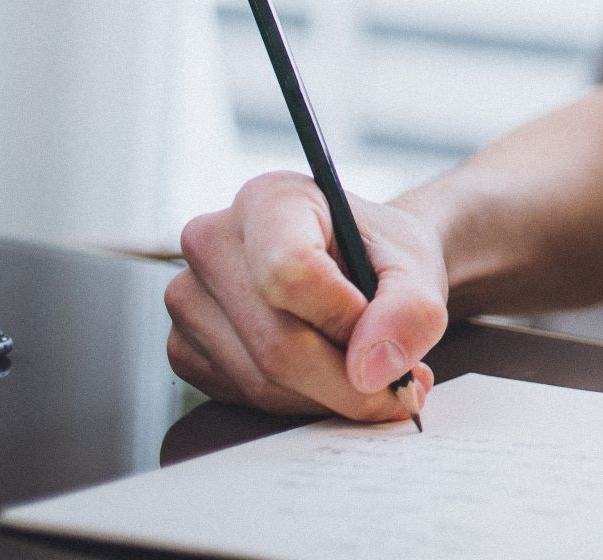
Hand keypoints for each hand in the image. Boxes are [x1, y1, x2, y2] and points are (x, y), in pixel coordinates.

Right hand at [165, 171, 446, 422]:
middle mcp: (212, 241)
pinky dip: (300, 401)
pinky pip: (245, 397)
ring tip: (369, 370)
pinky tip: (327, 374)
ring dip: (329, 395)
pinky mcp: (184, 347)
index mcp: (269, 199)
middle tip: (401, 385)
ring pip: (262, 380)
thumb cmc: (382, 256)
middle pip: (277, 342)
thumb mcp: (418, 268)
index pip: (289, 271)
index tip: (385, 336)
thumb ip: (412, 311)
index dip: (344, 319)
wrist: (359, 263)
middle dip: (348, 379)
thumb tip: (373, 370)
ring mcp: (188, 297)